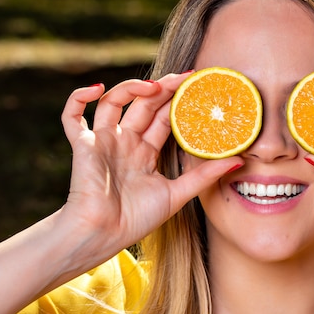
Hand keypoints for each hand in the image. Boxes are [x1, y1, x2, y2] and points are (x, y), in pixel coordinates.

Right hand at [60, 73, 241, 263]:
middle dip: (164, 88)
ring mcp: (103, 141)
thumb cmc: (136, 219)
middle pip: (144, 104)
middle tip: (185, 77)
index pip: (165, 117)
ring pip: (113, 102)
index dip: (179, 100)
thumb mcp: (177, 194)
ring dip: (131, 88)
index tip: (198, 86)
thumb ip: (205, 175)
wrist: (103, 236)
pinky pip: (72, 117)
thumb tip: (240, 161)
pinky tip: (96, 88)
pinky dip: (78, 99)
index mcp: (145, 151)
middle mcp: (125, 142)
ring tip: (153, 85)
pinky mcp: (83, 146)